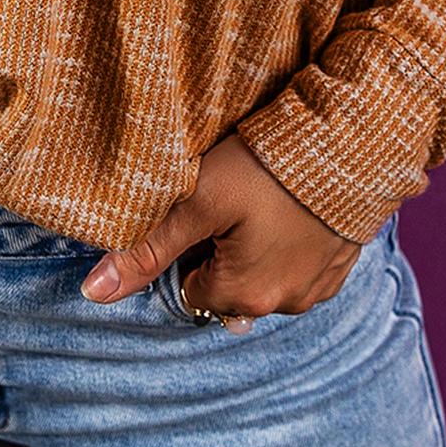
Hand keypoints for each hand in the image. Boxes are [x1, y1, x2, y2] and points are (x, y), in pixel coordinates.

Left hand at [80, 134, 362, 325]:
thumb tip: (94, 293)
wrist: (351, 142)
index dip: (187, 249)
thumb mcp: (197, 200)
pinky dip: (291, 243)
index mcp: (243, 296)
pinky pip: (302, 265)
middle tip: (229, 201)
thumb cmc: (266, 168)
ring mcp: (319, 288)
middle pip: (229, 288)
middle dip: (222, 253)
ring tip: (260, 200)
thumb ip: (146, 248)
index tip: (199, 211)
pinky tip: (290, 206)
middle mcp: (284, 305)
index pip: (190, 290)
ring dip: (258, 250)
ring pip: (266, 277)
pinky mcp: (344, 265)